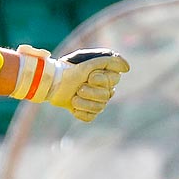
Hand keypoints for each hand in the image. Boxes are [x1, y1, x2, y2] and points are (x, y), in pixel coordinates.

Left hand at [12, 45, 129, 122]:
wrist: (51, 83)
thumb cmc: (68, 70)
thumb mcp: (87, 62)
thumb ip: (108, 61)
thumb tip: (127, 68)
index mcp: (105, 76)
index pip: (114, 80)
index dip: (102, 80)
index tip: (90, 77)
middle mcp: (103, 89)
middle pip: (106, 96)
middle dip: (90, 92)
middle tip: (78, 88)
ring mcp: (96, 102)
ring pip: (99, 107)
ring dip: (83, 102)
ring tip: (73, 97)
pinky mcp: (87, 113)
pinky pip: (90, 117)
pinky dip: (80, 112)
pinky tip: (73, 107)